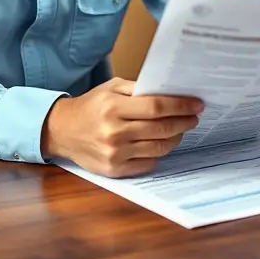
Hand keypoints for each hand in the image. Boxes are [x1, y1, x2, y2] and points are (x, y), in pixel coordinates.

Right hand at [41, 78, 202, 177]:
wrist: (62, 130)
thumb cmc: (91, 106)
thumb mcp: (111, 88)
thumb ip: (139, 89)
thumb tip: (171, 92)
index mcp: (113, 108)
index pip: (157, 107)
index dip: (181, 106)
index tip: (197, 105)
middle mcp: (114, 132)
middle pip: (161, 129)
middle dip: (183, 122)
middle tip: (194, 117)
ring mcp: (114, 154)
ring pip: (159, 148)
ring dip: (175, 138)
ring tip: (180, 129)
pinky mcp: (114, 170)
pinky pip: (148, 163)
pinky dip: (159, 153)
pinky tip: (161, 143)